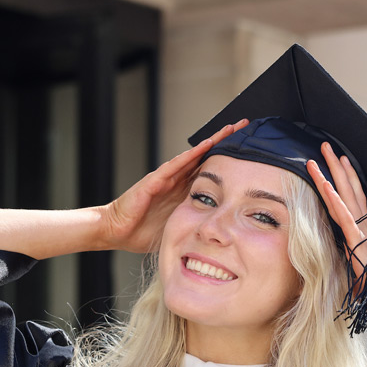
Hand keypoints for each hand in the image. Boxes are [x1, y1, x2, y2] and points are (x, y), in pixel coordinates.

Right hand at [100, 119, 248, 252]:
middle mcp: (177, 181)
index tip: (249, 152)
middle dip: (226, 142)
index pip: (211, 172)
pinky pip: (175, 165)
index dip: (228, 161)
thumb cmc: (142, 231)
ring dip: (213, 142)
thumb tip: (218, 240)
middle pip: (206, 157)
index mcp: (183, 192)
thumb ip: (195, 227)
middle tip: (245, 126)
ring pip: (194, 155)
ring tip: (230, 129)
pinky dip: (191, 155)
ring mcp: (166, 179)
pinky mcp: (154, 181)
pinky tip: (206, 145)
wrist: (116, 231)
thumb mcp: (178, 229)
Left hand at [306, 142, 366, 282]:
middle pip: (348, 190)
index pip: (354, 198)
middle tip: (324, 146)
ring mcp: (359, 233)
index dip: (347, 178)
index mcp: (363, 231)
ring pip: (342, 198)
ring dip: (330, 176)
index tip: (340, 160)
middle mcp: (361, 227)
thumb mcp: (361, 268)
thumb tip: (347, 254)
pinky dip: (335, 201)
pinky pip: (344, 218)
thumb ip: (354, 257)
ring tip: (317, 158)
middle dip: (335, 167)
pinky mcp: (356, 242)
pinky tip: (326, 186)